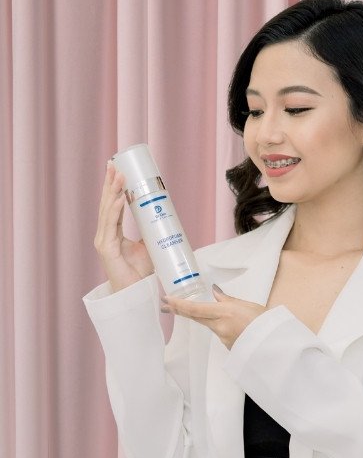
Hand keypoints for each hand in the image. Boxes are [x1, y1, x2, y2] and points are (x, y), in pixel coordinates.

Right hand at [94, 162, 153, 291]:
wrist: (137, 293)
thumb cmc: (141, 272)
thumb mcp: (149, 246)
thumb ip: (151, 232)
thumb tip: (163, 217)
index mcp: (113, 233)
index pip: (112, 206)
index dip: (113, 188)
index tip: (118, 170)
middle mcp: (105, 235)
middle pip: (106, 204)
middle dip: (110, 183)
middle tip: (114, 164)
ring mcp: (104, 241)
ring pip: (107, 212)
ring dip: (112, 192)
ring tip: (117, 176)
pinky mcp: (106, 249)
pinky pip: (110, 225)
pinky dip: (113, 211)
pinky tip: (116, 198)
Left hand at [161, 285, 266, 349]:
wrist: (274, 344)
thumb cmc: (265, 322)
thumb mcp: (247, 305)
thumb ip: (228, 300)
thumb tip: (215, 291)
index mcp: (224, 312)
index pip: (195, 309)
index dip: (178, 305)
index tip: (166, 300)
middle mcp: (219, 326)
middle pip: (195, 317)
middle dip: (179, 310)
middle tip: (166, 306)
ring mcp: (222, 338)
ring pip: (209, 324)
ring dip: (206, 318)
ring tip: (220, 313)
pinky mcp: (227, 345)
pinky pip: (219, 332)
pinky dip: (221, 326)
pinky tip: (235, 325)